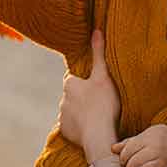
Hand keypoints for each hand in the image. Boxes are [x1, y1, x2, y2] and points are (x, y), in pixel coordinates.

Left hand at [59, 30, 120, 162]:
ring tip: (95, 115)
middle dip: (81, 96)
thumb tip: (96, 30)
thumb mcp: (103, 76)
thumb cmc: (103, 104)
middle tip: (98, 100)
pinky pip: (71, 126)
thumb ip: (98, 53)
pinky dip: (78, 126)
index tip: (93, 85)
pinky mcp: (65, 132)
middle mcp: (62, 99)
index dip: (83, 81)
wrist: (99, 136)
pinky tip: (90, 127)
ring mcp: (63, 116)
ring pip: (71, 110)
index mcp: (69, 84)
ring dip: (79, 111)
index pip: (73, 78)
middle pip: (72, 95)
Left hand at [112, 124, 166, 166]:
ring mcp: (161, 161)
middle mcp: (154, 150)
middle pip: (135, 161)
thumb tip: (112, 149)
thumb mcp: (139, 138)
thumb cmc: (152, 140)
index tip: (122, 162)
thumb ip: (126, 144)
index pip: (129, 150)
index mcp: (146, 140)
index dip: (122, 158)